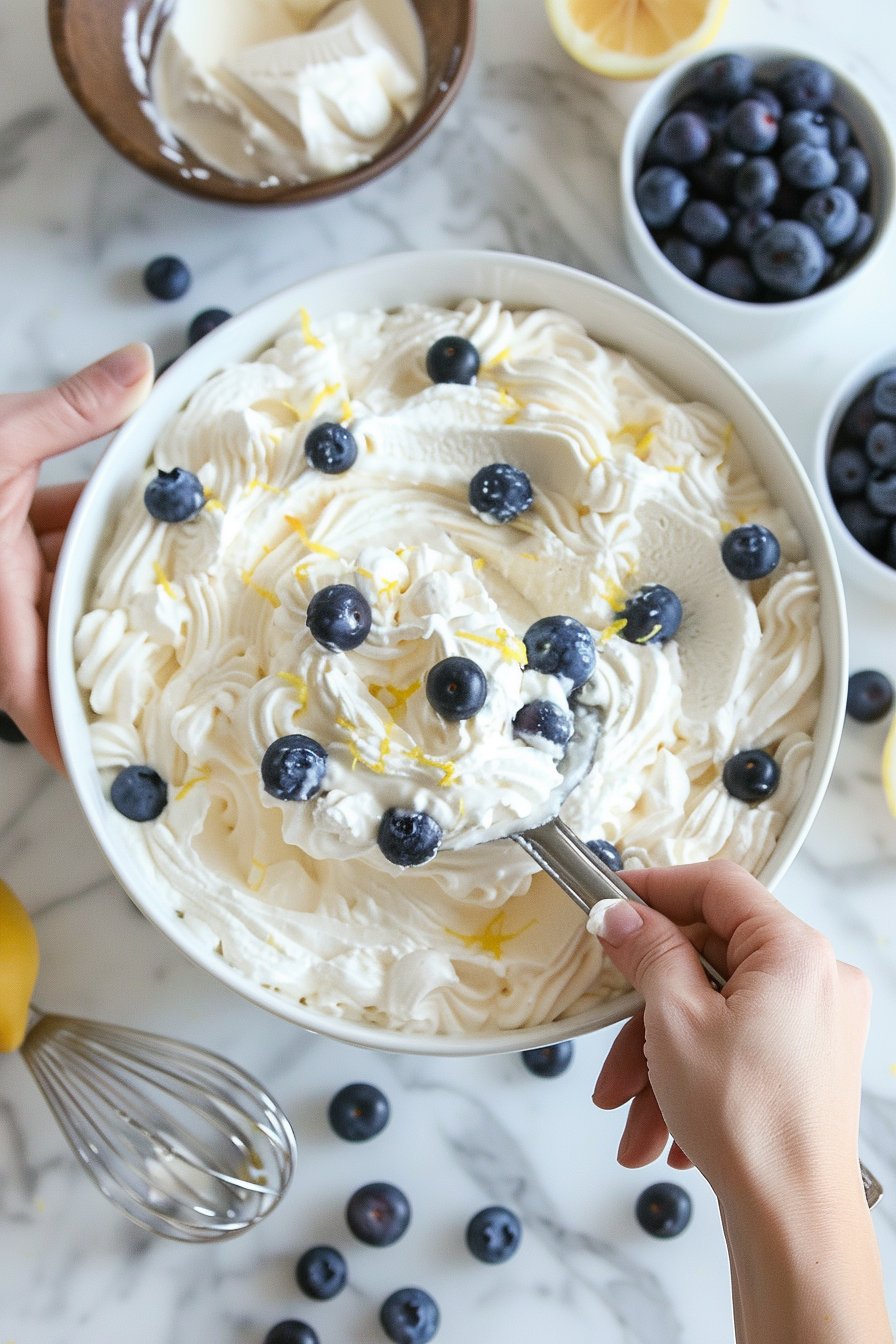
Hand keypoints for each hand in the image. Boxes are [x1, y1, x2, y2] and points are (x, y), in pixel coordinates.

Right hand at [0, 344, 153, 768]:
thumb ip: (67, 411)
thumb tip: (138, 368)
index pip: (33, 691)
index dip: (69, 737)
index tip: (109, 779)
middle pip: (61, 641)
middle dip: (115, 649)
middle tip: (187, 666)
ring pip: (58, 588)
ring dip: (106, 576)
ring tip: (190, 573)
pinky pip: (43, 550)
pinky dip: (77, 533)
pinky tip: (130, 504)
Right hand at [590, 860, 869, 1206]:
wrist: (795, 1223)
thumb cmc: (749, 1123)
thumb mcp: (675, 1020)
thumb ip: (648, 953)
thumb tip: (621, 916)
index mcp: (795, 950)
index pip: (717, 886)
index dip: (656, 888)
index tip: (611, 905)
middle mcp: (817, 977)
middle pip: (709, 960)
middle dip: (647, 1010)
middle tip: (608, 1042)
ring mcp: (817, 1022)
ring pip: (715, 1011)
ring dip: (659, 1058)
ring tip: (627, 1114)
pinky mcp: (809, 1061)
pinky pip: (736, 1044)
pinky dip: (692, 1077)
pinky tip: (662, 1131)